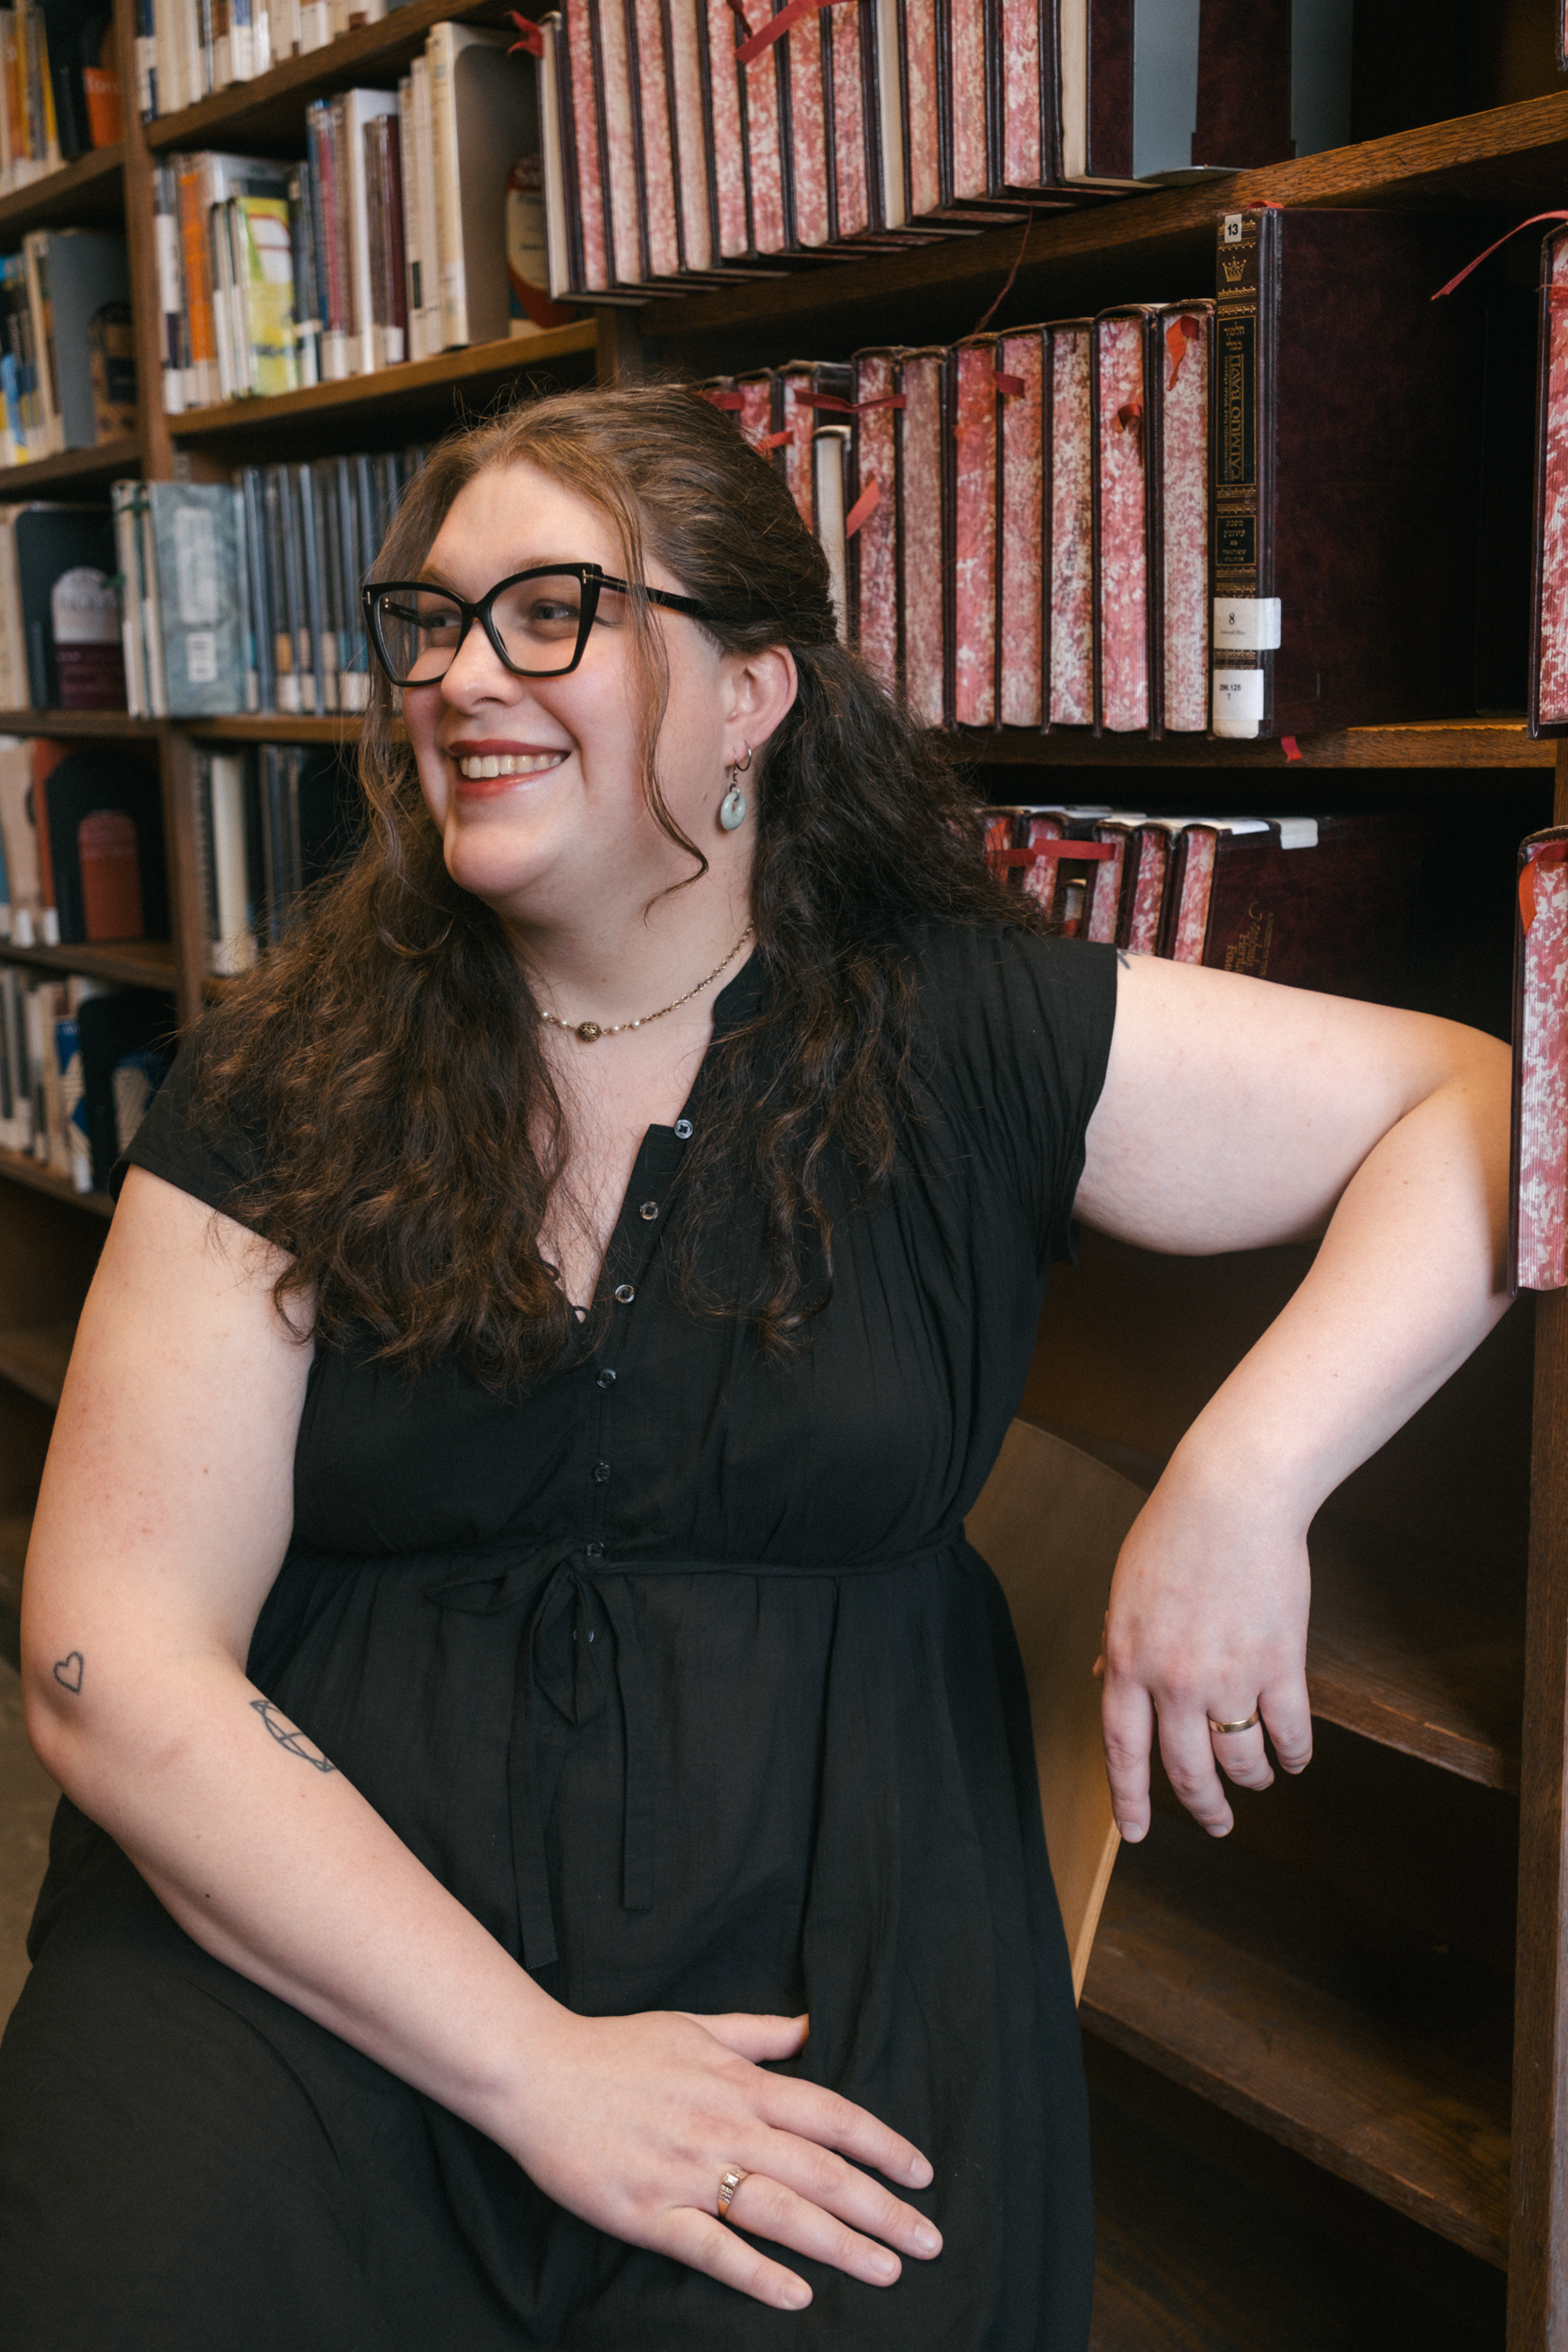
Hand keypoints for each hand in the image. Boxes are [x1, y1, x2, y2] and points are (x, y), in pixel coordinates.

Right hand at [499, 2006, 940, 2310]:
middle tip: (930, 2241)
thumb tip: (809, 2027)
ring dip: (841, 2244)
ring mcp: (688, 2172)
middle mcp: (725, 2127)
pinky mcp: (648, 2213)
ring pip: (781, 2212)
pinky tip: (797, 2295)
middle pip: (821, 2171)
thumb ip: (757, 2033)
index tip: (923, 2173)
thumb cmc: (616, 2048)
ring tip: (886, 2271)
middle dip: (882, 2208)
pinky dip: (758, 2272)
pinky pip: (713, 2248)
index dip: (883, 2145)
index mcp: (740, 2083)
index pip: (831, 2116)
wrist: (535, 2070)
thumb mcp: (694, 2025)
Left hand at [1095, 1473, 1313, 1840]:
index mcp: (1126, 1661)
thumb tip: (1099, 1679)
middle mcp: (1172, 1681)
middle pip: (1185, 1771)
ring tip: (1256, 1782)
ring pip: (1240, 1761)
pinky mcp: (1280, 1665)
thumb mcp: (1125, 1589)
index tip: (1138, 1832)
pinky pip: (1290, 1732)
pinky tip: (1295, 1758)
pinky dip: (1295, 1754)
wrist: (1232, 1496)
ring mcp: (1228, 1677)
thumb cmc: (1174, 1533)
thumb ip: (1115, 1642)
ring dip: (1250, 1781)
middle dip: (1202, 1807)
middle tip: (1217, 1823)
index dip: (1129, 1798)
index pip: (1121, 1749)